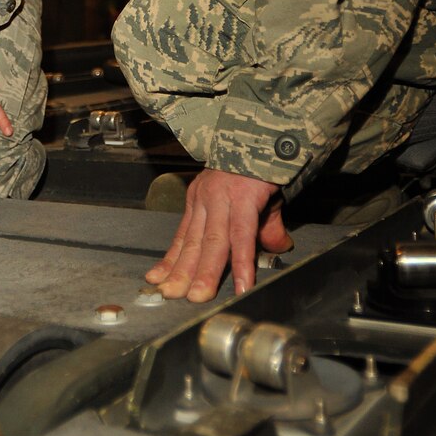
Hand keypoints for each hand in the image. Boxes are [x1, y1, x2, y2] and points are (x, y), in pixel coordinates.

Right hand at [146, 170, 291, 300]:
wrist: (241, 139)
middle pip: (212, 239)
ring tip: (172, 291)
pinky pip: (180, 234)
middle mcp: (218, 197)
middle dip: (203, 271)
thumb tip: (279, 248)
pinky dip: (169, 257)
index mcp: (243, 194)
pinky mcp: (190, 202)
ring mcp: (201, 199)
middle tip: (197, 296)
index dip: (242, 262)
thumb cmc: (261, 170)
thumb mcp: (275, 194)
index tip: (242, 288)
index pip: (242, 233)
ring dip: (180, 269)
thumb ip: (273, 225)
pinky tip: (157, 275)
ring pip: (191, 238)